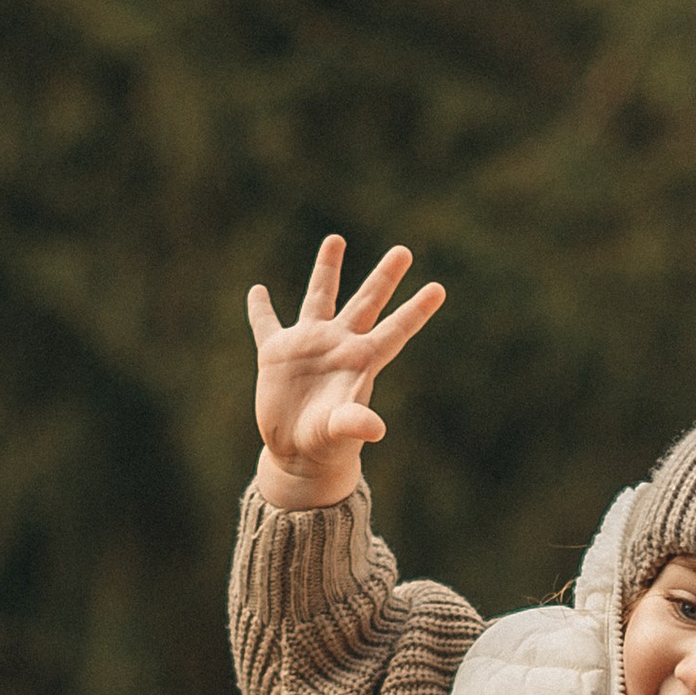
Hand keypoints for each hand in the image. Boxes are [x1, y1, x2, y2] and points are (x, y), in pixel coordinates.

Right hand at [248, 234, 445, 508]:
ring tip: (336, 239)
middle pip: (366, 303)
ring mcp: (308, 346)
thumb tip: (375, 428)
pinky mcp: (276, 354)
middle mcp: (339, 346)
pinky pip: (267, 325)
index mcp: (361, 361)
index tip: (438, 288)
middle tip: (404, 251)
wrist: (297, 455)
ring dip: (327, 269)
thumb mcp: (339, 433)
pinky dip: (260, 309)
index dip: (416, 310)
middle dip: (384, 278)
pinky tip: (257, 290)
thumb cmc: (326, 446)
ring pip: (320, 298)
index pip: (395, 330)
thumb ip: (355, 423)